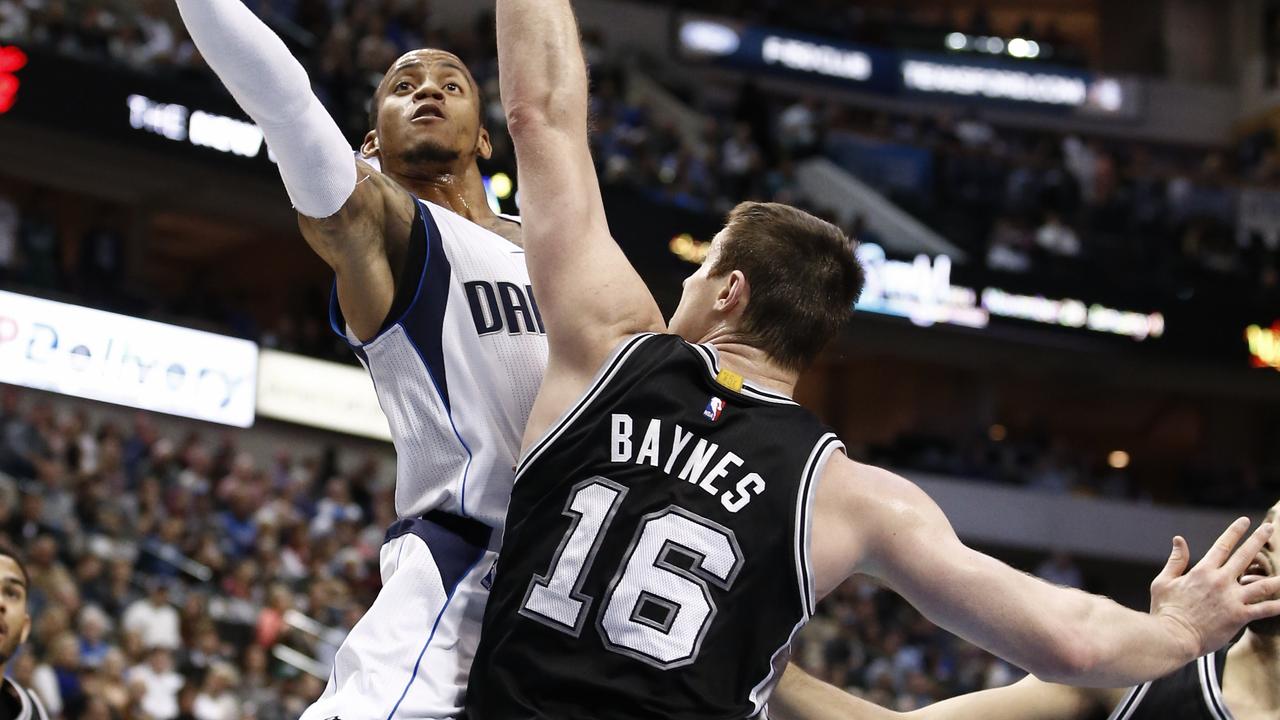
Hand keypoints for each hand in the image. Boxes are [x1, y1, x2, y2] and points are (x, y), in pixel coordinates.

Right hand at [1149, 517, 1279, 657]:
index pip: (1222, 545)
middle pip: (1245, 556)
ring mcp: (1231, 598)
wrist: (1172, 636)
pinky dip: (1278, 605)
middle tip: (1269, 528)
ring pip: (1263, 584)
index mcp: (1202, 571)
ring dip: (1278, 577)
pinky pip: (1264, 609)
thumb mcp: (1163, 581)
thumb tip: (1179, 540)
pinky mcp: (1239, 616)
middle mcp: (1220, 581)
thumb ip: (1175, 560)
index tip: (1245, 521)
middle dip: (1259, 539)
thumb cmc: (1165, 611)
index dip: (1235, 532)